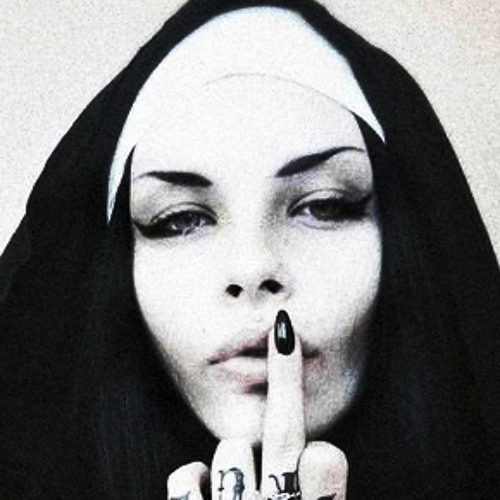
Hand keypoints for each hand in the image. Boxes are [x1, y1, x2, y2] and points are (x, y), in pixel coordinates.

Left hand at [167, 311, 347, 499]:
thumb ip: (322, 491)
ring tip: (233, 490)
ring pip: (230, 451)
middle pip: (283, 435)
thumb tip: (319, 451)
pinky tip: (203, 493)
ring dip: (231, 463)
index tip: (320, 431)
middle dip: (285, 378)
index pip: (326, 468)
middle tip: (282, 329)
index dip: (324, 454)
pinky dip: (191, 481)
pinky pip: (186, 479)